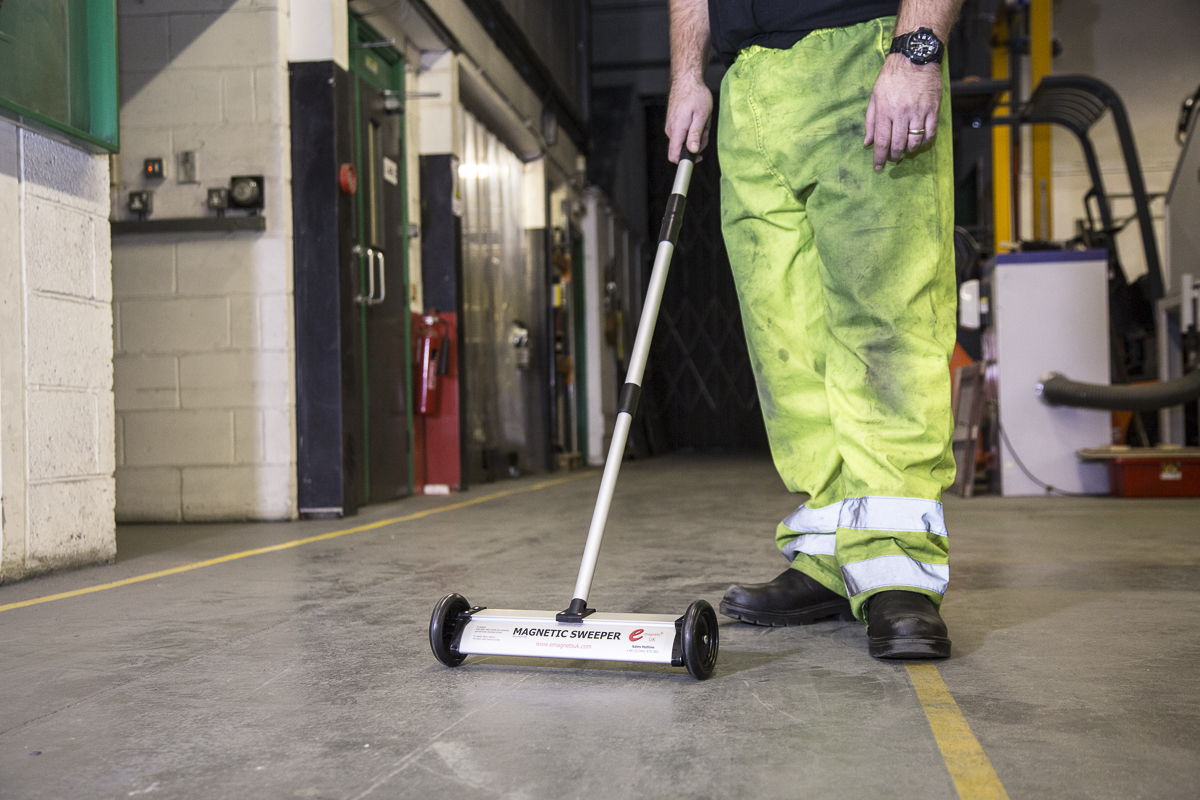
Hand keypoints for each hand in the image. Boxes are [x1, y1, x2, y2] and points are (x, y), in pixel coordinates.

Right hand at [666, 78, 712, 162]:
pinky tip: (697, 118)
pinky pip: (684, 133)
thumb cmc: (696, 95)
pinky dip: (693, 129)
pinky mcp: (673, 124)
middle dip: (698, 143)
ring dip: (697, 134)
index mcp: (677, 130)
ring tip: (702, 119)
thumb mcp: (701, 115)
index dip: (685, 162)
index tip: (698, 159)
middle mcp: (671, 131)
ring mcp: (671, 127)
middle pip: (684, 149)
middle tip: (705, 128)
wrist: (686, 80)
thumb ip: (696, 135)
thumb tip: (693, 151)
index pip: (675, 156)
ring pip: (685, 140)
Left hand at [864, 54, 942, 170]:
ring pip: (915, 141)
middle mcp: (902, 113)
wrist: (915, 57)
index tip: (878, 167)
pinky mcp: (933, 108)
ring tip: (904, 150)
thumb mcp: (874, 96)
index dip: (879, 158)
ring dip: (909, 150)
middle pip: (898, 144)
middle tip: (891, 157)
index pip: (882, 142)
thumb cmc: (891, 76)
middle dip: (893, 156)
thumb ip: (870, 121)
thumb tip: (867, 143)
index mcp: (885, 110)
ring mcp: (919, 111)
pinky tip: (919, 142)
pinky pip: (930, 132)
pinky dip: (924, 141)